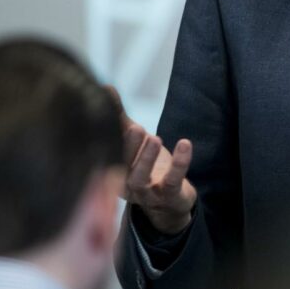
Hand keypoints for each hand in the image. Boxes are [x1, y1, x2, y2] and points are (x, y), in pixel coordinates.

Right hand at [110, 87, 196, 234]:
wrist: (169, 201)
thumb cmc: (146, 165)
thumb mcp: (133, 140)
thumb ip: (119, 117)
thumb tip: (105, 87)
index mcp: (109, 170)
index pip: (104, 154)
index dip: (106, 137)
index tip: (107, 118)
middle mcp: (123, 185)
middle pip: (120, 167)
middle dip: (128, 147)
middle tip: (136, 128)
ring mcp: (145, 193)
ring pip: (139, 179)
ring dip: (146, 159)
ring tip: (155, 138)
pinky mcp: (169, 196)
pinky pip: (173, 181)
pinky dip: (180, 163)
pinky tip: (185, 144)